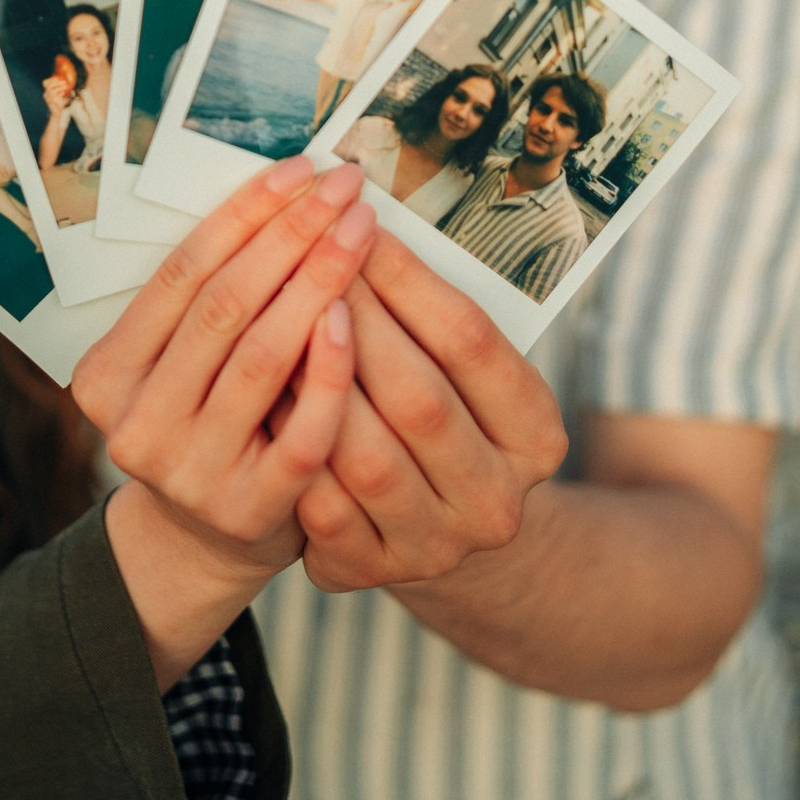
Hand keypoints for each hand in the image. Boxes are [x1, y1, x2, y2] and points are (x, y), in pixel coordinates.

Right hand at [42, 75, 71, 113]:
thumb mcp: (59, 95)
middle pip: (48, 86)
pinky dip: (60, 93)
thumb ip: (60, 89)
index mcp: (47, 91)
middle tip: (64, 82)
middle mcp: (46, 94)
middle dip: (57, 83)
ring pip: (52, 90)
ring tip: (66, 86)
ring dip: (60, 87)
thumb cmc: (59, 103)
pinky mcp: (51, 102)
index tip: (57, 78)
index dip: (50, 79)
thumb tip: (66, 82)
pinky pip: (55, 96)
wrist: (56, 113)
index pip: (45, 83)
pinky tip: (63, 93)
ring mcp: (48, 98)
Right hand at [71, 158, 375, 678]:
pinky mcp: (248, 510)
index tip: (299, 170)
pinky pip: (301, 428)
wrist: (205, 543)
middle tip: (343, 189)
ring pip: (260, 358)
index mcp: (106, 375)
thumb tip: (283, 192)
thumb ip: (210, 300)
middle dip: (290, 236)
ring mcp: (190, 473)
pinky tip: (355, 318)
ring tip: (360, 234)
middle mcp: (136, 424)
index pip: (181, 272)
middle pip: (223, 306)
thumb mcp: (179, 365)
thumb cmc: (208, 424)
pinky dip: (330, 369)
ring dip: (317, 284)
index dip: (244, 214)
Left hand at [292, 229, 567, 591]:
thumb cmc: (439, 415)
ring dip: (312, 379)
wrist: (427, 522)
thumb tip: (365, 227)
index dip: (408, 279)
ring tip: (276, 316)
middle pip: (418, 396)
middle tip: (306, 260)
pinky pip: (319, 503)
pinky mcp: (369, 572)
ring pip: (363, 453)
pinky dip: (290, 440)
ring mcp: (435, 546)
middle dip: (356, 319)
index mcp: (537, 435)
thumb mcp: (463, 373)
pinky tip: (263, 389)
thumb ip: (430, 316)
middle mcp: (496, 501)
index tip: (360, 227)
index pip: (470, 339)